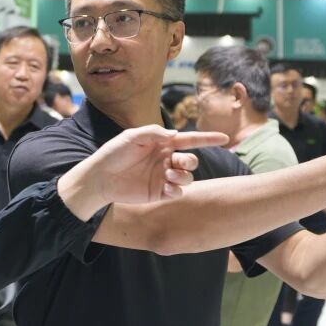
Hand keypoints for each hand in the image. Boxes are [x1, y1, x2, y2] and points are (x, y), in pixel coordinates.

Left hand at [58, 126, 228, 219]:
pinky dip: (176, 190)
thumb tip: (174, 133)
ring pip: (187, 177)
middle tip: (178, 162)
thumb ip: (153, 133)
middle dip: (190, 161)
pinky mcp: (159, 193)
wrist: (101, 177)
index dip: (207, 139)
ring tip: (169, 176)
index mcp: (162, 144)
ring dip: (183, 176)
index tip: (224, 138)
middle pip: (191, 160)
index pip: (190, 140)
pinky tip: (166, 188)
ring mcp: (164, 177)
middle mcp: (166, 159)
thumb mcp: (131, 137)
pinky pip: (178, 192)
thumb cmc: (114, 153)